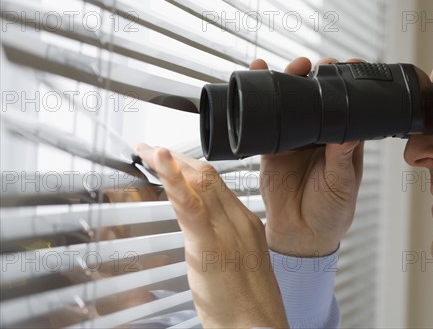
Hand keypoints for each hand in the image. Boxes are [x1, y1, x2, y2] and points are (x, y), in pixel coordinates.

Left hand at [135, 144, 287, 327]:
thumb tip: (205, 230)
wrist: (258, 328)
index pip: (217, 183)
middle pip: (207, 176)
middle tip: (151, 149)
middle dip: (177, 158)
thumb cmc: (248, 306)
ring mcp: (227, 231)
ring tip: (147, 149)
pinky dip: (173, 180)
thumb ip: (225, 240)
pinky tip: (159, 162)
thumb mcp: (241, 263)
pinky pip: (190, 205)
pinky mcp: (210, 245)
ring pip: (199, 183)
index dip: (191, 166)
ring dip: (170, 162)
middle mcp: (239, 221)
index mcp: (246, 223)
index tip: (171, 158)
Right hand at [249, 57, 364, 256]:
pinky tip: (256, 78)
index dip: (348, 84)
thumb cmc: (330, 212)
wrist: (300, 236)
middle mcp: (319, 135)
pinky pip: (265, 120)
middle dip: (317, 76)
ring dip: (290, 81)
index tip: (351, 65)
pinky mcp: (271, 147)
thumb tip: (347, 131)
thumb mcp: (341, 184)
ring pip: (291, 103)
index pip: (347, 106)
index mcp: (343, 141)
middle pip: (317, 97)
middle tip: (318, 65)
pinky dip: (259, 100)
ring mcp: (294, 139)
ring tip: (293, 66)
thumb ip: (342, 159)